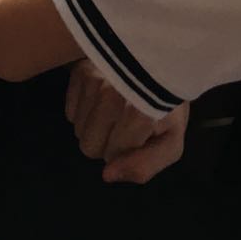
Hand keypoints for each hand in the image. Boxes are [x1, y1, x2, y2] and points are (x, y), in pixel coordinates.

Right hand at [65, 60, 188, 183]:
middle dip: (106, 143)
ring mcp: (93, 78)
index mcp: (138, 112)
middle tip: (126, 124)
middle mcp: (111, 92)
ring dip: (95, 127)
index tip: (140, 133)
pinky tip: (103, 100)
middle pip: (88, 146)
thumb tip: (107, 175)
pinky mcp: (80, 70)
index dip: (125, 151)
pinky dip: (84, 111)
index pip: (109, 156)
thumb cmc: (166, 107)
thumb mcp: (170, 142)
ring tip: (116, 110)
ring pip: (78, 129)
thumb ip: (144, 166)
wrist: (162, 64)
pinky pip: (70, 112)